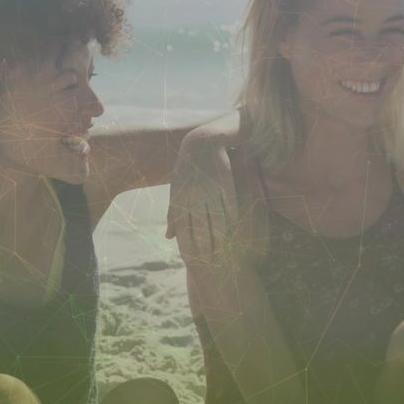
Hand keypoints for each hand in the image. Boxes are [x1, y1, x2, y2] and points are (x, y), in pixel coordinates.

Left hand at [165, 134, 237, 266]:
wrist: (202, 141)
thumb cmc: (188, 169)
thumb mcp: (177, 190)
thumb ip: (173, 214)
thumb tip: (168, 237)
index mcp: (180, 197)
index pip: (183, 227)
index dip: (188, 244)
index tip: (192, 260)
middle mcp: (193, 194)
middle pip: (200, 226)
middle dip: (205, 246)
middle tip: (210, 263)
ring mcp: (209, 187)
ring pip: (215, 217)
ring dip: (220, 236)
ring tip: (224, 251)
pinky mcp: (224, 180)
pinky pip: (228, 201)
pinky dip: (231, 214)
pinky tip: (235, 226)